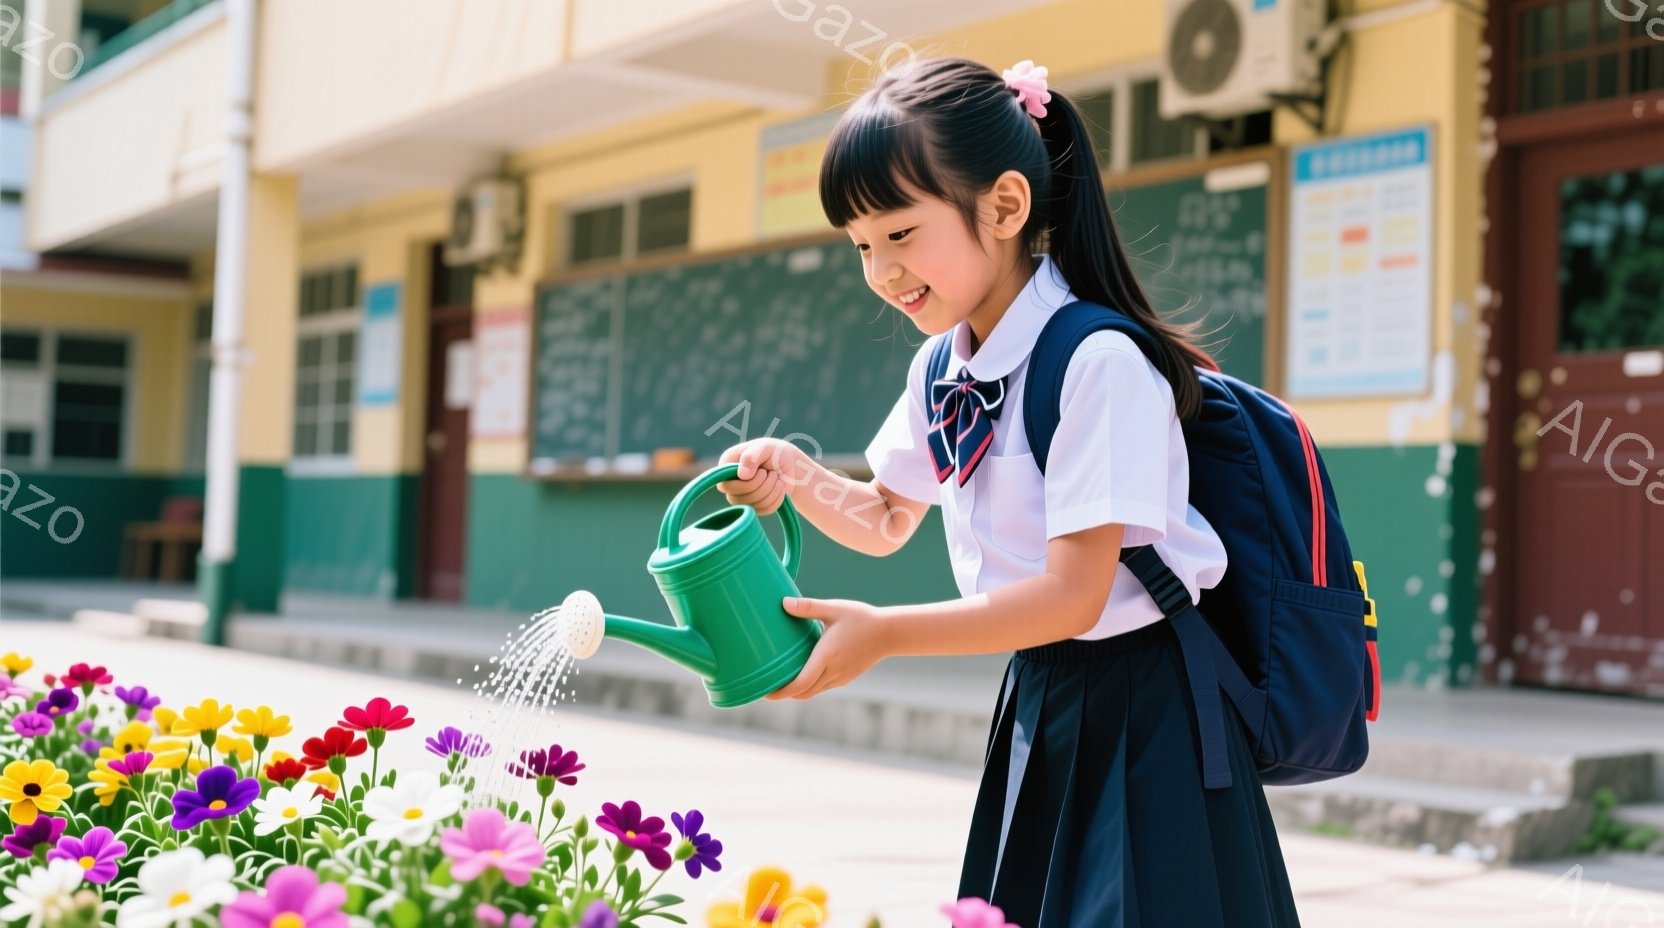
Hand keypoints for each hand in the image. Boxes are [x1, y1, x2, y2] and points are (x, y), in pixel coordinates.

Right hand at [718, 439, 811, 515]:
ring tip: (775, 477)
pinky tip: (779, 487)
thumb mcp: (765, 448)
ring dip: (770, 490)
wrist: (791, 465)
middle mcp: (730, 482)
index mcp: (727, 465)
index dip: (746, 482)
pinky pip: (763, 510)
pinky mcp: (755, 505)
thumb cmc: (775, 453)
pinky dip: (776, 499)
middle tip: (770, 473)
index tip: (762, 470)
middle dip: (760, 487)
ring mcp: (741, 496)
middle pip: (736, 498)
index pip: (725, 484)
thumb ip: (751, 457)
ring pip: (751, 505)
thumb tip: (742, 475)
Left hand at [767, 596, 889, 699]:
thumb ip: (809, 606)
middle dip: (783, 694)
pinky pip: (822, 687)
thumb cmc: (861, 618)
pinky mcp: (845, 678)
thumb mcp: (834, 608)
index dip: (782, 692)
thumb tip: (784, 602)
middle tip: (765, 688)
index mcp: (827, 656)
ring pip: (813, 692)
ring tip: (779, 682)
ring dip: (796, 691)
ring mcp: (840, 677)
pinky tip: (801, 676)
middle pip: (803, 693)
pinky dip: (809, 687)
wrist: (889, 633)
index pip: (801, 683)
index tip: (766, 691)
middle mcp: (833, 671)